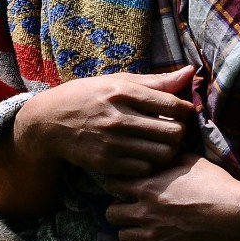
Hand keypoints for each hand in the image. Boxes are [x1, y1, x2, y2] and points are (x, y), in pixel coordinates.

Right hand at [12, 66, 194, 176]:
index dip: (186, 110)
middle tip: (174, 128)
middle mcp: (118, 118)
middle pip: (174, 132)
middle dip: (180, 131)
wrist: (49, 122)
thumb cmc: (87, 96)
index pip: (173, 105)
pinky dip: (151, 163)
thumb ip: (155, 81)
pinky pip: (145, 169)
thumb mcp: (117, 81)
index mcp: (122, 92)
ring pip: (163, 154)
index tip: (183, 111)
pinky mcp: (106, 163)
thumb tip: (190, 72)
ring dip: (169, 149)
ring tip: (162, 142)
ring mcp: (112, 143)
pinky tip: (145, 154)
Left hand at [101, 152, 239, 240]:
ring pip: (123, 237)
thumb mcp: (190, 161)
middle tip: (130, 209)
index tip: (123, 186)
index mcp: (148, 187)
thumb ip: (167, 160)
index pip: (112, 184)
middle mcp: (145, 212)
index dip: (116, 184)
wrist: (235, 215)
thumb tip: (158, 155)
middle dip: (118, 210)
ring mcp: (153, 235)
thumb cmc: (215, 185)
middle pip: (111, 214)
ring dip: (130, 231)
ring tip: (141, 228)